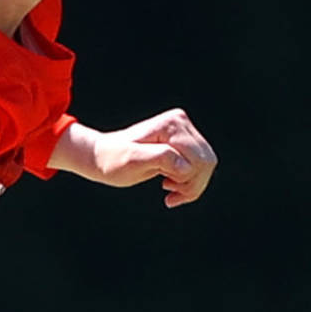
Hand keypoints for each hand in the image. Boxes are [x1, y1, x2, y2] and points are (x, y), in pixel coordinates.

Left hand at [91, 108, 217, 207]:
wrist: (103, 156)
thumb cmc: (114, 160)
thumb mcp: (132, 161)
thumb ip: (160, 159)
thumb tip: (184, 166)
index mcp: (170, 125)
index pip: (197, 160)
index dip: (186, 180)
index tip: (164, 188)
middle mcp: (180, 122)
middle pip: (206, 162)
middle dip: (191, 183)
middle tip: (168, 190)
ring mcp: (184, 129)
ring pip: (206, 165)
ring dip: (190, 183)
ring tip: (168, 187)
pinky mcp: (184, 140)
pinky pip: (201, 165)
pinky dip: (190, 180)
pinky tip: (172, 184)